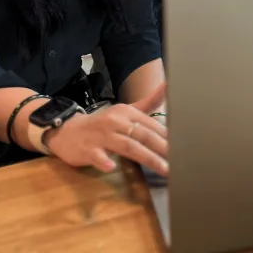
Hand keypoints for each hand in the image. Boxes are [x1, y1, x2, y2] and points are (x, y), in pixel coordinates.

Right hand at [40, 89, 167, 176]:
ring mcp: (100, 136)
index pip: (150, 124)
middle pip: (142, 134)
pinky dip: (104, 161)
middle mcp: (115, 121)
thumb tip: (170, 84)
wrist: (67, 131)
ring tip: (163, 168)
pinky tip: (111, 167)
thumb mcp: (125, 112)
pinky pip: (97, 156)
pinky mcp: (87, 150)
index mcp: (125, 112)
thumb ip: (148, 102)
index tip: (184, 147)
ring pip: (126, 146)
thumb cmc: (102, 125)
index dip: (167, 136)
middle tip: (179, 161)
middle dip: (162, 148)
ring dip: (146, 157)